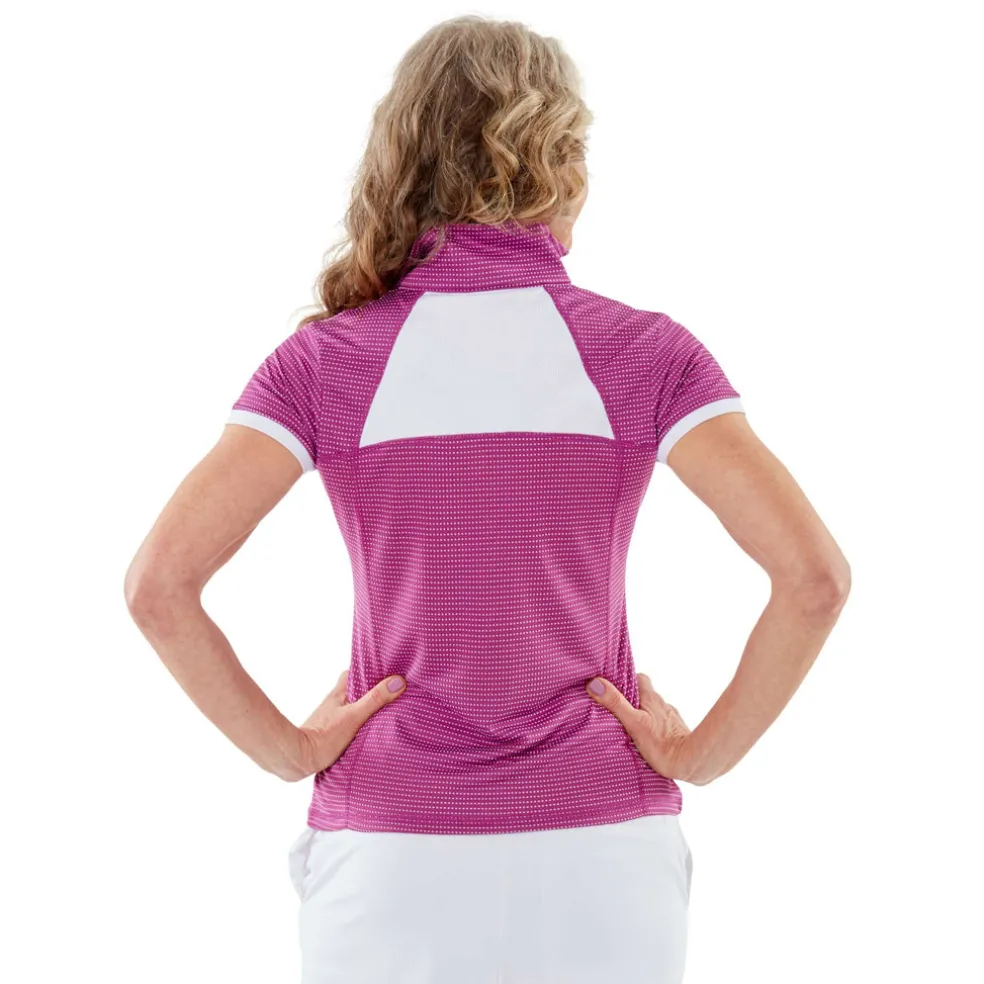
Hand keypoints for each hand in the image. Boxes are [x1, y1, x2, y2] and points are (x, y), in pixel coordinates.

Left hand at [288, 669, 405, 780]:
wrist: (298, 759)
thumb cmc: (324, 736)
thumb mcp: (354, 717)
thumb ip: (375, 700)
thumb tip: (398, 682)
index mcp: (339, 692)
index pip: (354, 672)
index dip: (370, 670)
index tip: (388, 670)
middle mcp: (334, 701)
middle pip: (355, 688)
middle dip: (371, 688)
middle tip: (390, 690)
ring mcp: (331, 716)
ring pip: (352, 704)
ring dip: (366, 705)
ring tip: (385, 709)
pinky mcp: (330, 731)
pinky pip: (349, 719)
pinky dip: (360, 719)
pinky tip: (369, 728)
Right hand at [585, 672, 698, 782]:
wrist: (691, 762)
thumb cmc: (662, 744)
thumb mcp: (633, 723)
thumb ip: (615, 703)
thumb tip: (595, 683)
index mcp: (651, 697)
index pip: (639, 677)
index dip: (626, 679)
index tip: (613, 685)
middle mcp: (662, 704)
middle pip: (645, 694)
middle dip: (631, 698)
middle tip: (616, 708)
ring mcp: (671, 718)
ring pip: (653, 710)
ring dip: (642, 714)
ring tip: (628, 726)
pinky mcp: (676, 732)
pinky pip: (660, 724)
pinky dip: (652, 727)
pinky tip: (646, 738)